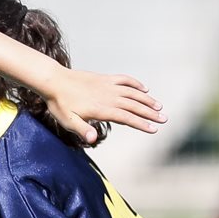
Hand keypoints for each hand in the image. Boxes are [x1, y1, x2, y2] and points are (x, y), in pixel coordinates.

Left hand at [45, 68, 164, 145]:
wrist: (53, 80)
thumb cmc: (60, 104)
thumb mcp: (68, 121)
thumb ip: (82, 130)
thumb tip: (93, 139)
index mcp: (101, 109)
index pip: (126, 118)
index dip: (141, 124)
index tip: (154, 129)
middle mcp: (108, 96)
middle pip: (134, 105)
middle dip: (150, 113)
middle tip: (164, 119)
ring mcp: (107, 85)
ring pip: (132, 92)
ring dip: (147, 99)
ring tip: (159, 106)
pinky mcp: (104, 78)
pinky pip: (124, 79)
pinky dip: (135, 83)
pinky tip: (144, 88)